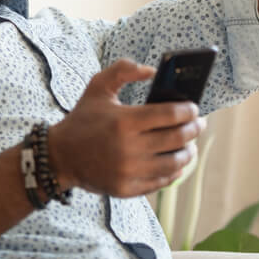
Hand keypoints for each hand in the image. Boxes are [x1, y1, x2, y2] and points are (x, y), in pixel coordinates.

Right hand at [47, 59, 205, 197]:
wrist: (60, 156)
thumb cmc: (83, 119)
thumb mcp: (97, 87)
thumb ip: (123, 70)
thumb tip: (152, 70)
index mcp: (124, 121)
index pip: (170, 115)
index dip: (188, 111)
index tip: (194, 109)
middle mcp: (129, 148)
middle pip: (177, 138)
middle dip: (194, 129)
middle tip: (199, 124)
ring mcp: (129, 171)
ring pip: (174, 163)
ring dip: (188, 152)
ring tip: (189, 145)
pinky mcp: (127, 189)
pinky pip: (161, 182)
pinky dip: (174, 172)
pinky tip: (176, 163)